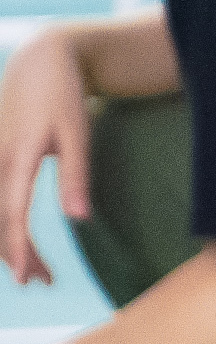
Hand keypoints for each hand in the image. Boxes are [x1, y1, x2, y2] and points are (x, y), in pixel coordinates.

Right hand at [0, 29, 90, 286]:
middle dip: (17, 255)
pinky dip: (6, 226)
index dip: (18, 247)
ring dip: (10, 244)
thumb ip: (76, 176)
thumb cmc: (64, 97)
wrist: (39, 61)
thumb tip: (80, 220)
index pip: (12, 212)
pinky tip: (23, 246)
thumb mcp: (78, 134)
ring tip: (43, 273)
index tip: (27, 277)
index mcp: (17, 154)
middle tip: (44, 283)